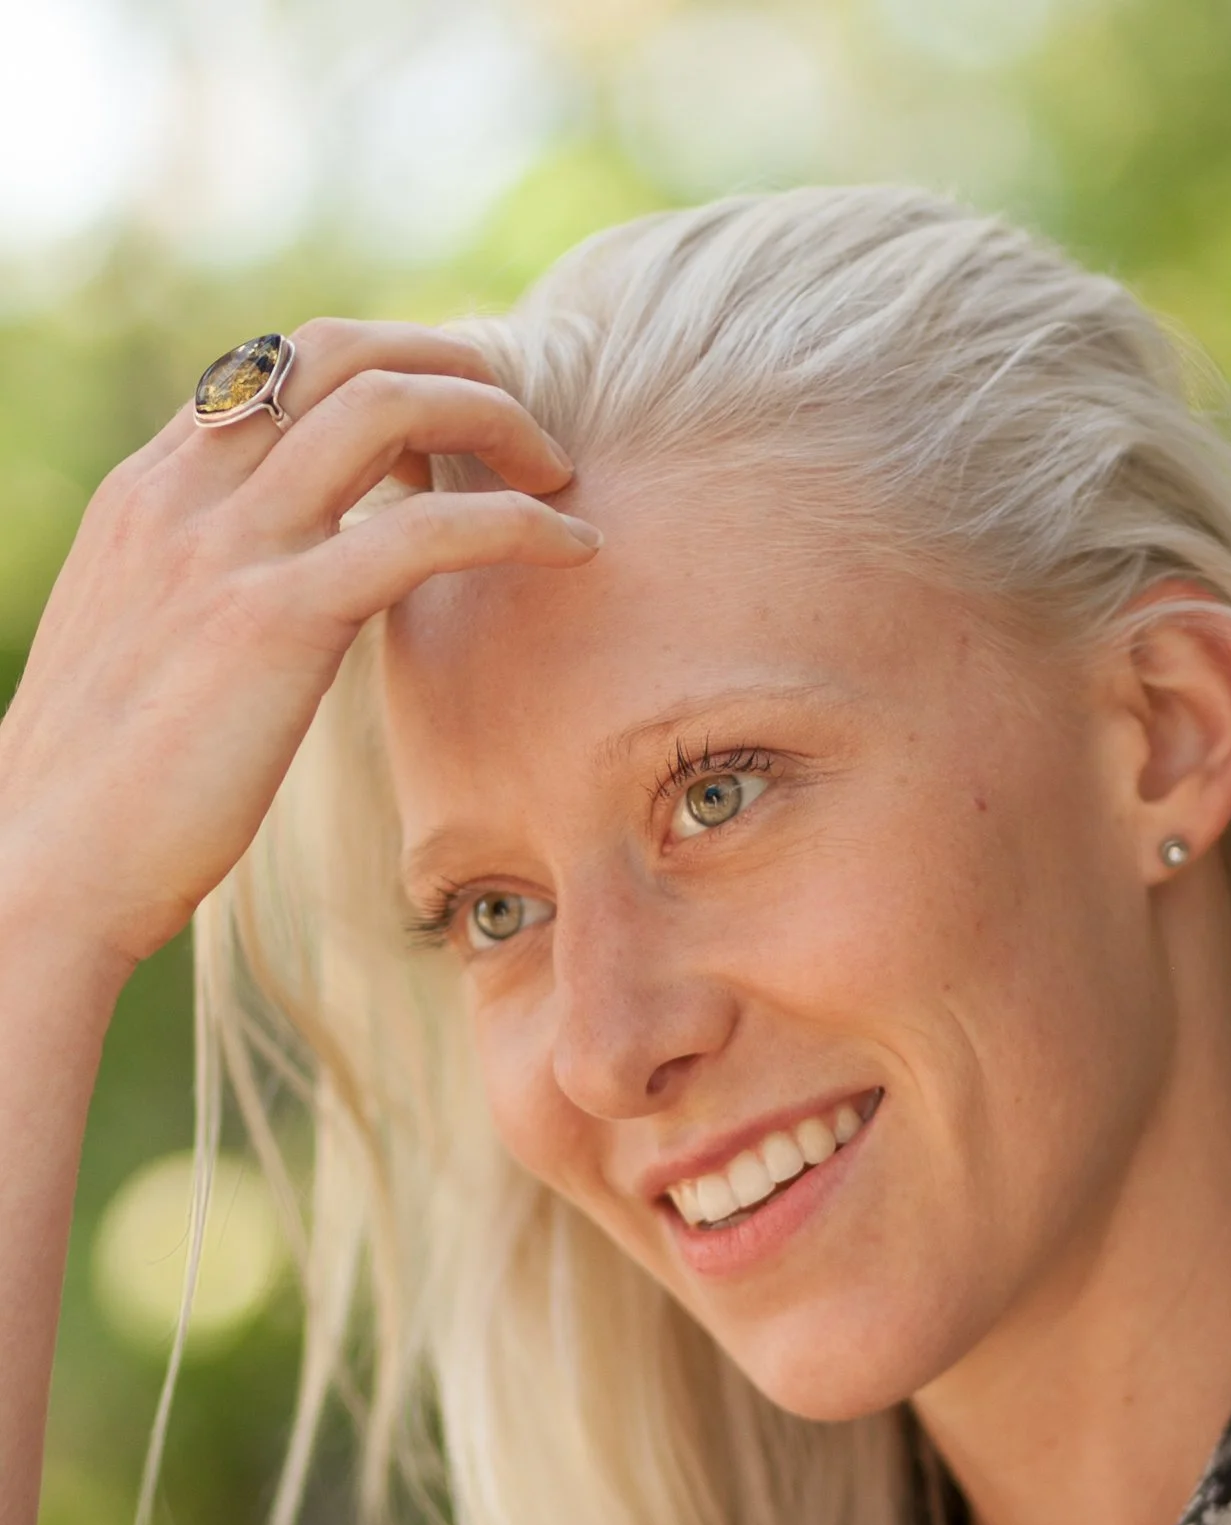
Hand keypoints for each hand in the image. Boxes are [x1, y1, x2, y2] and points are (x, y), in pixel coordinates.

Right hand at [0, 318, 600, 974]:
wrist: (46, 867)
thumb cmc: (102, 789)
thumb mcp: (141, 649)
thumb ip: (201, 590)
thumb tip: (275, 594)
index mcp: (147, 493)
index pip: (275, 368)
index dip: (381, 368)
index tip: (450, 418)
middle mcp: (182, 494)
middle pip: (336, 349)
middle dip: (450, 357)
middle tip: (524, 413)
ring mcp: (227, 548)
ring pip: (387, 406)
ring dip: (495, 417)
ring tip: (559, 466)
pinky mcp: (277, 619)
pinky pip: (427, 530)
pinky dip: (520, 522)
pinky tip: (576, 548)